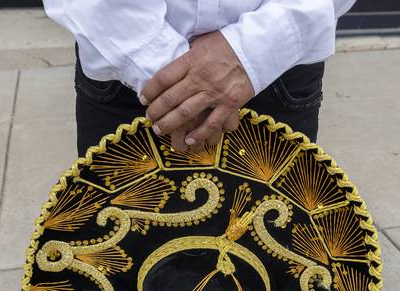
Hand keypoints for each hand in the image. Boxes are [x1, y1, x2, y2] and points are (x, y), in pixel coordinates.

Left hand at [140, 31, 253, 151]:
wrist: (255, 48)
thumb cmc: (227, 44)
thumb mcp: (201, 42)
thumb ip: (186, 55)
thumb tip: (171, 64)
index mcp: (191, 61)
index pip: (163, 78)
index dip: (149, 90)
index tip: (143, 98)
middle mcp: (200, 78)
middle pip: (170, 98)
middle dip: (156, 111)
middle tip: (150, 118)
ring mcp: (215, 93)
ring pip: (185, 113)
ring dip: (169, 124)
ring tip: (160, 129)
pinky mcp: (230, 104)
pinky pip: (211, 123)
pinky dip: (199, 133)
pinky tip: (189, 139)